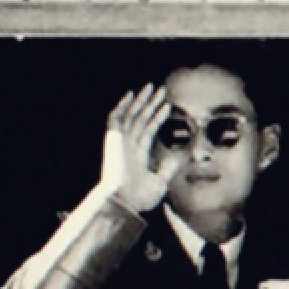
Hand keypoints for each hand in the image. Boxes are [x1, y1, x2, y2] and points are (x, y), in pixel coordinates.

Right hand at [101, 84, 180, 213]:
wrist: (124, 201)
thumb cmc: (140, 198)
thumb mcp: (159, 182)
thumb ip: (166, 169)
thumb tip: (175, 158)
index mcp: (137, 154)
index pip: (148, 130)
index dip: (157, 117)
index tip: (168, 106)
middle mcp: (127, 145)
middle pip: (141, 118)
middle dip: (151, 103)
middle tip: (162, 89)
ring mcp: (120, 142)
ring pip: (132, 115)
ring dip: (142, 100)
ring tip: (152, 87)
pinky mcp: (113, 140)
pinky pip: (116, 118)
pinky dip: (122, 106)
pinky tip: (131, 95)